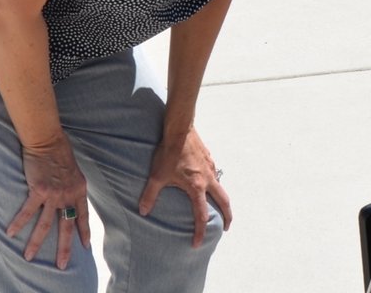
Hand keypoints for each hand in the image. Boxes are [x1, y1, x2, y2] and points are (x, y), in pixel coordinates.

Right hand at [6, 135, 90, 268]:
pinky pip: (27, 211)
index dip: (84, 231)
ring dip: (36, 242)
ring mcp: (53, 194)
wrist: (48, 139)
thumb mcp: (74, 170)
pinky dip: (18, 223)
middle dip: (65, 248)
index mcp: (79, 189)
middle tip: (62, 266)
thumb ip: (72, 185)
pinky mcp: (38, 191)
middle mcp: (68, 195)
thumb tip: (69, 195)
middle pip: (66, 226)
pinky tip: (10, 233)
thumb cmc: (60, 150)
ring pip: (45, 225)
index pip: (83, 215)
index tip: (86, 246)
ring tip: (28, 257)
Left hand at [139, 126, 231, 246]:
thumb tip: (143, 211)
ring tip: (218, 206)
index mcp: (197, 187)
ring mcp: (210, 167)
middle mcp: (208, 178)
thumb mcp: (157, 175)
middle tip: (226, 227)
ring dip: (222, 199)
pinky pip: (215, 175)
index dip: (200, 232)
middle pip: (224, 201)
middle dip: (227, 216)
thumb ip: (150, 195)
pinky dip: (215, 184)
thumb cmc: (169, 152)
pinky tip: (208, 182)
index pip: (201, 215)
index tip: (197, 243)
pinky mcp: (208, 158)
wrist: (179, 128)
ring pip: (221, 187)